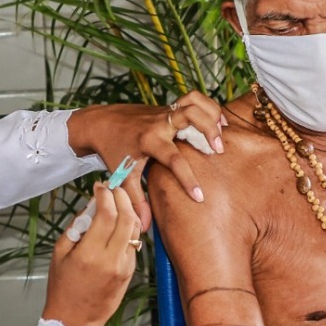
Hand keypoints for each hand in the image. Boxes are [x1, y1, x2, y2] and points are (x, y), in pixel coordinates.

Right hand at [43, 184, 139, 325]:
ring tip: (118, 203)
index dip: (105, 195)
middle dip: (122, 197)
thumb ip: (76, 227)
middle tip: (114, 189)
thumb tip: (91, 206)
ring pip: (134, 230)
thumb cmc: (62, 288)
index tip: (100, 187)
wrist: (74, 319)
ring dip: (129, 211)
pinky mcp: (130, 272)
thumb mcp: (60, 253)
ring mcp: (124, 266)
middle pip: (126, 217)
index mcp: (89, 253)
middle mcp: (110, 259)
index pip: (106, 213)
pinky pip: (133, 244)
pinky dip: (128, 230)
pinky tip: (119, 225)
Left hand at [66, 92, 225, 230]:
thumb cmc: (114, 151)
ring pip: (194, 102)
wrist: (101, 123)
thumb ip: (135, 200)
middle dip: (208, 130)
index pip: (173, 159)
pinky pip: (193, 100)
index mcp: (148, 141)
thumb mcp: (122, 177)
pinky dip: (208, 107)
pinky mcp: (169, 108)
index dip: (188, 179)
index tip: (199, 196)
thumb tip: (144, 226)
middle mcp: (158, 123)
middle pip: (189, 115)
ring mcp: (165, 112)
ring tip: (223, 132)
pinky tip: (217, 123)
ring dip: (212, 114)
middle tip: (218, 150)